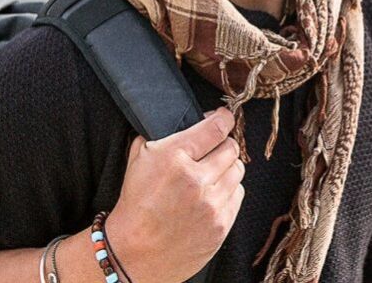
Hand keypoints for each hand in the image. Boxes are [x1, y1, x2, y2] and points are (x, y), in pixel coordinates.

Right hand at [105, 106, 245, 281]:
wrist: (133, 253)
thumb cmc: (135, 204)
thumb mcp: (138, 159)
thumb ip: (162, 136)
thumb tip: (188, 119)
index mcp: (174, 157)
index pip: (216, 127)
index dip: (223, 118)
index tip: (224, 118)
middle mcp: (196, 179)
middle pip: (231, 148)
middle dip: (222, 145)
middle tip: (212, 150)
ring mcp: (211, 204)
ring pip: (238, 170)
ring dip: (227, 168)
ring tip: (211, 174)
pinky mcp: (221, 225)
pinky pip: (238, 195)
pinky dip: (228, 191)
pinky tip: (211, 195)